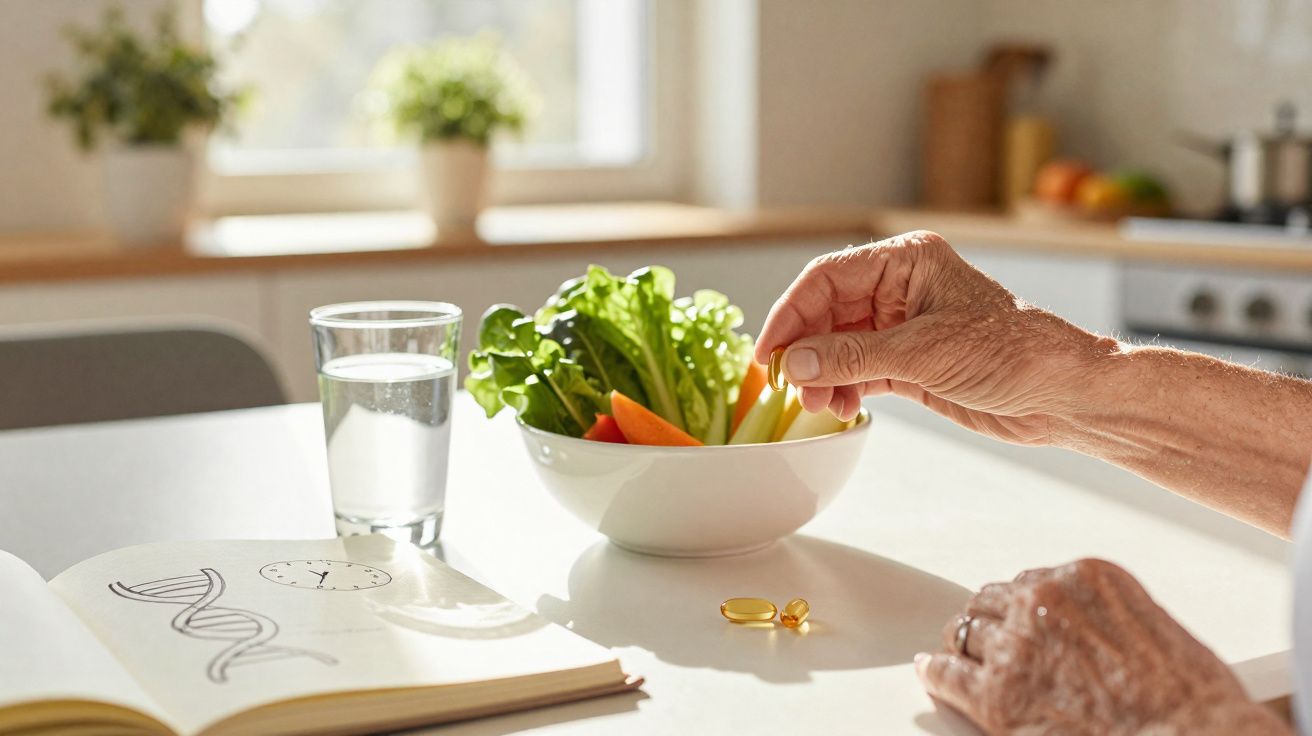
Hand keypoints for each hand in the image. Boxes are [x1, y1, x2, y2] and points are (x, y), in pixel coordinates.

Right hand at [755, 231, 1114, 444]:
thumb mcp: (925, 353)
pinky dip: (843, 389)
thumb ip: (853, 356)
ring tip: (821, 406)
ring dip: (823, 375)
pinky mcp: (910, 363)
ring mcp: (904, 327)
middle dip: (807, 351)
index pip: (826, 278)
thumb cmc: (1016, 354)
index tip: (769, 353)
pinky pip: (858, 370)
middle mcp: (901, 288)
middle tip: (794, 388)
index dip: (790, 314)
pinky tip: (841, 408)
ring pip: (838, 345)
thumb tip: (795, 363)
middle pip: (826, 312)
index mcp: (907, 260)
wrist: (1065, 395)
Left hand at [916, 559, 1288, 734]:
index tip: (1014, 619)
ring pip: (967, 633)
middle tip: (985, 642)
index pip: (1029, 582)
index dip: (1018, 608)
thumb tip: (1077, 630)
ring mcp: (1017, 644)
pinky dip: (938, 672)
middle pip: (991, 603)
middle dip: (990, 623)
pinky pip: (948, 673)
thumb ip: (1101, 616)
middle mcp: (1044, 600)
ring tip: (958, 658)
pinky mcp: (998, 693)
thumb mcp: (1150, 626)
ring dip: (968, 647)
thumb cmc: (1189, 697)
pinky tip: (932, 672)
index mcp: (1085, 577)